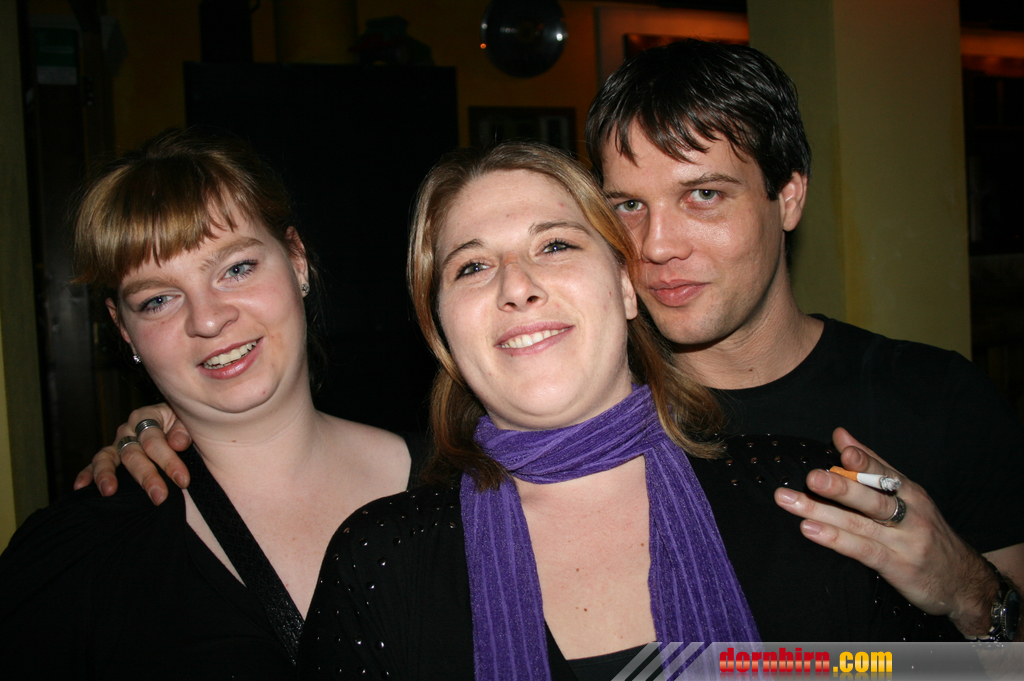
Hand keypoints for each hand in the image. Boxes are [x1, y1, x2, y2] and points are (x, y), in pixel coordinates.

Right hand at [73, 404, 192, 504]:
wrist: (178, 428)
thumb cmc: (184, 426)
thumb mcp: (187, 421)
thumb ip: (184, 429)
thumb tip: (177, 442)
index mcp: (147, 416)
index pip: (154, 440)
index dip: (169, 461)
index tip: (183, 481)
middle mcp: (128, 429)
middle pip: (133, 454)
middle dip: (147, 476)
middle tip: (159, 496)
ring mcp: (117, 444)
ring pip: (106, 458)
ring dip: (106, 475)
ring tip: (109, 491)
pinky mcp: (110, 457)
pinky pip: (93, 465)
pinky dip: (86, 475)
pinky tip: (80, 488)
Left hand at [774, 427, 998, 637]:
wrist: (965, 582)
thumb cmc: (927, 533)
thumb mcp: (908, 497)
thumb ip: (873, 466)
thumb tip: (840, 435)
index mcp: (910, 493)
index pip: (884, 473)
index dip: (864, 462)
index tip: (843, 449)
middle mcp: (910, 515)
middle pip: (872, 499)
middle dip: (840, 487)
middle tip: (811, 477)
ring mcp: (904, 542)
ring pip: (859, 524)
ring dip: (822, 512)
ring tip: (792, 502)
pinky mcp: (897, 566)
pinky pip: (863, 551)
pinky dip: (836, 539)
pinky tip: (810, 530)